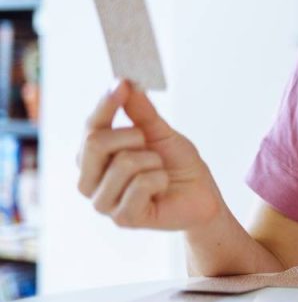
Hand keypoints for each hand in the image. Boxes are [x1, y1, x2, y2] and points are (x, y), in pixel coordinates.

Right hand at [76, 79, 223, 230]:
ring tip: (159, 171)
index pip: (90, 127)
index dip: (106, 105)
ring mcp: (104, 202)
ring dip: (152, 161)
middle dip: (132, 136)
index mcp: (93, 158)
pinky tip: (162, 188)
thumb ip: (140, 111)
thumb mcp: (160, 132)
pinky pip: (141, 184)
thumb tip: (124, 83)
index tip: (122, 84)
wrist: (202, 196)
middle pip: (94, 143)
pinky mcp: (123, 218)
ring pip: (123, 163)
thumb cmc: (177, 165)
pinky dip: (160, 179)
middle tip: (150, 144)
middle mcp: (90, 180)